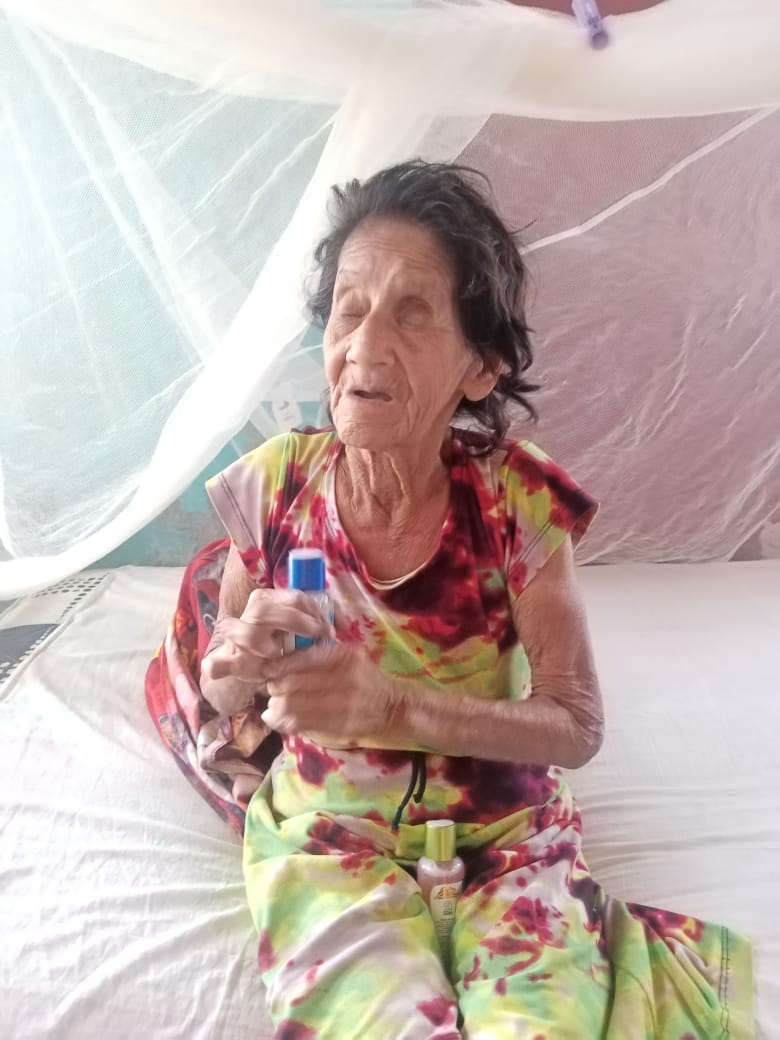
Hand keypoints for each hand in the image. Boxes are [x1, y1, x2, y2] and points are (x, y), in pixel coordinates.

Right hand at [199, 588, 333, 715]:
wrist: (255, 666)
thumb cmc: (286, 644)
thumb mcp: (302, 630)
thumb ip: (318, 622)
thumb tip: (343, 624)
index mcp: (270, 600)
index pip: (293, 597)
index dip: (313, 612)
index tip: (328, 630)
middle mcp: (251, 614)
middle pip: (265, 608)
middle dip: (294, 621)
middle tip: (315, 637)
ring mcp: (236, 637)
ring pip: (240, 631)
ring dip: (260, 642)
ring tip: (276, 654)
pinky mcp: (225, 661)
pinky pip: (215, 663)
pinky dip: (217, 667)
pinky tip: (219, 670)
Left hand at [261, 641, 401, 746]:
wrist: (394, 707)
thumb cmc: (369, 678)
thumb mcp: (351, 656)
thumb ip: (322, 655)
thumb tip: (284, 660)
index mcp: (343, 656)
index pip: (300, 660)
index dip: (279, 666)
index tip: (269, 670)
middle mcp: (342, 678)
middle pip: (292, 684)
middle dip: (275, 687)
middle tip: (270, 689)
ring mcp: (340, 704)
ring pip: (293, 706)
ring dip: (276, 707)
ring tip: (273, 707)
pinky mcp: (338, 725)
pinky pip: (302, 724)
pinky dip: (284, 722)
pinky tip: (277, 720)